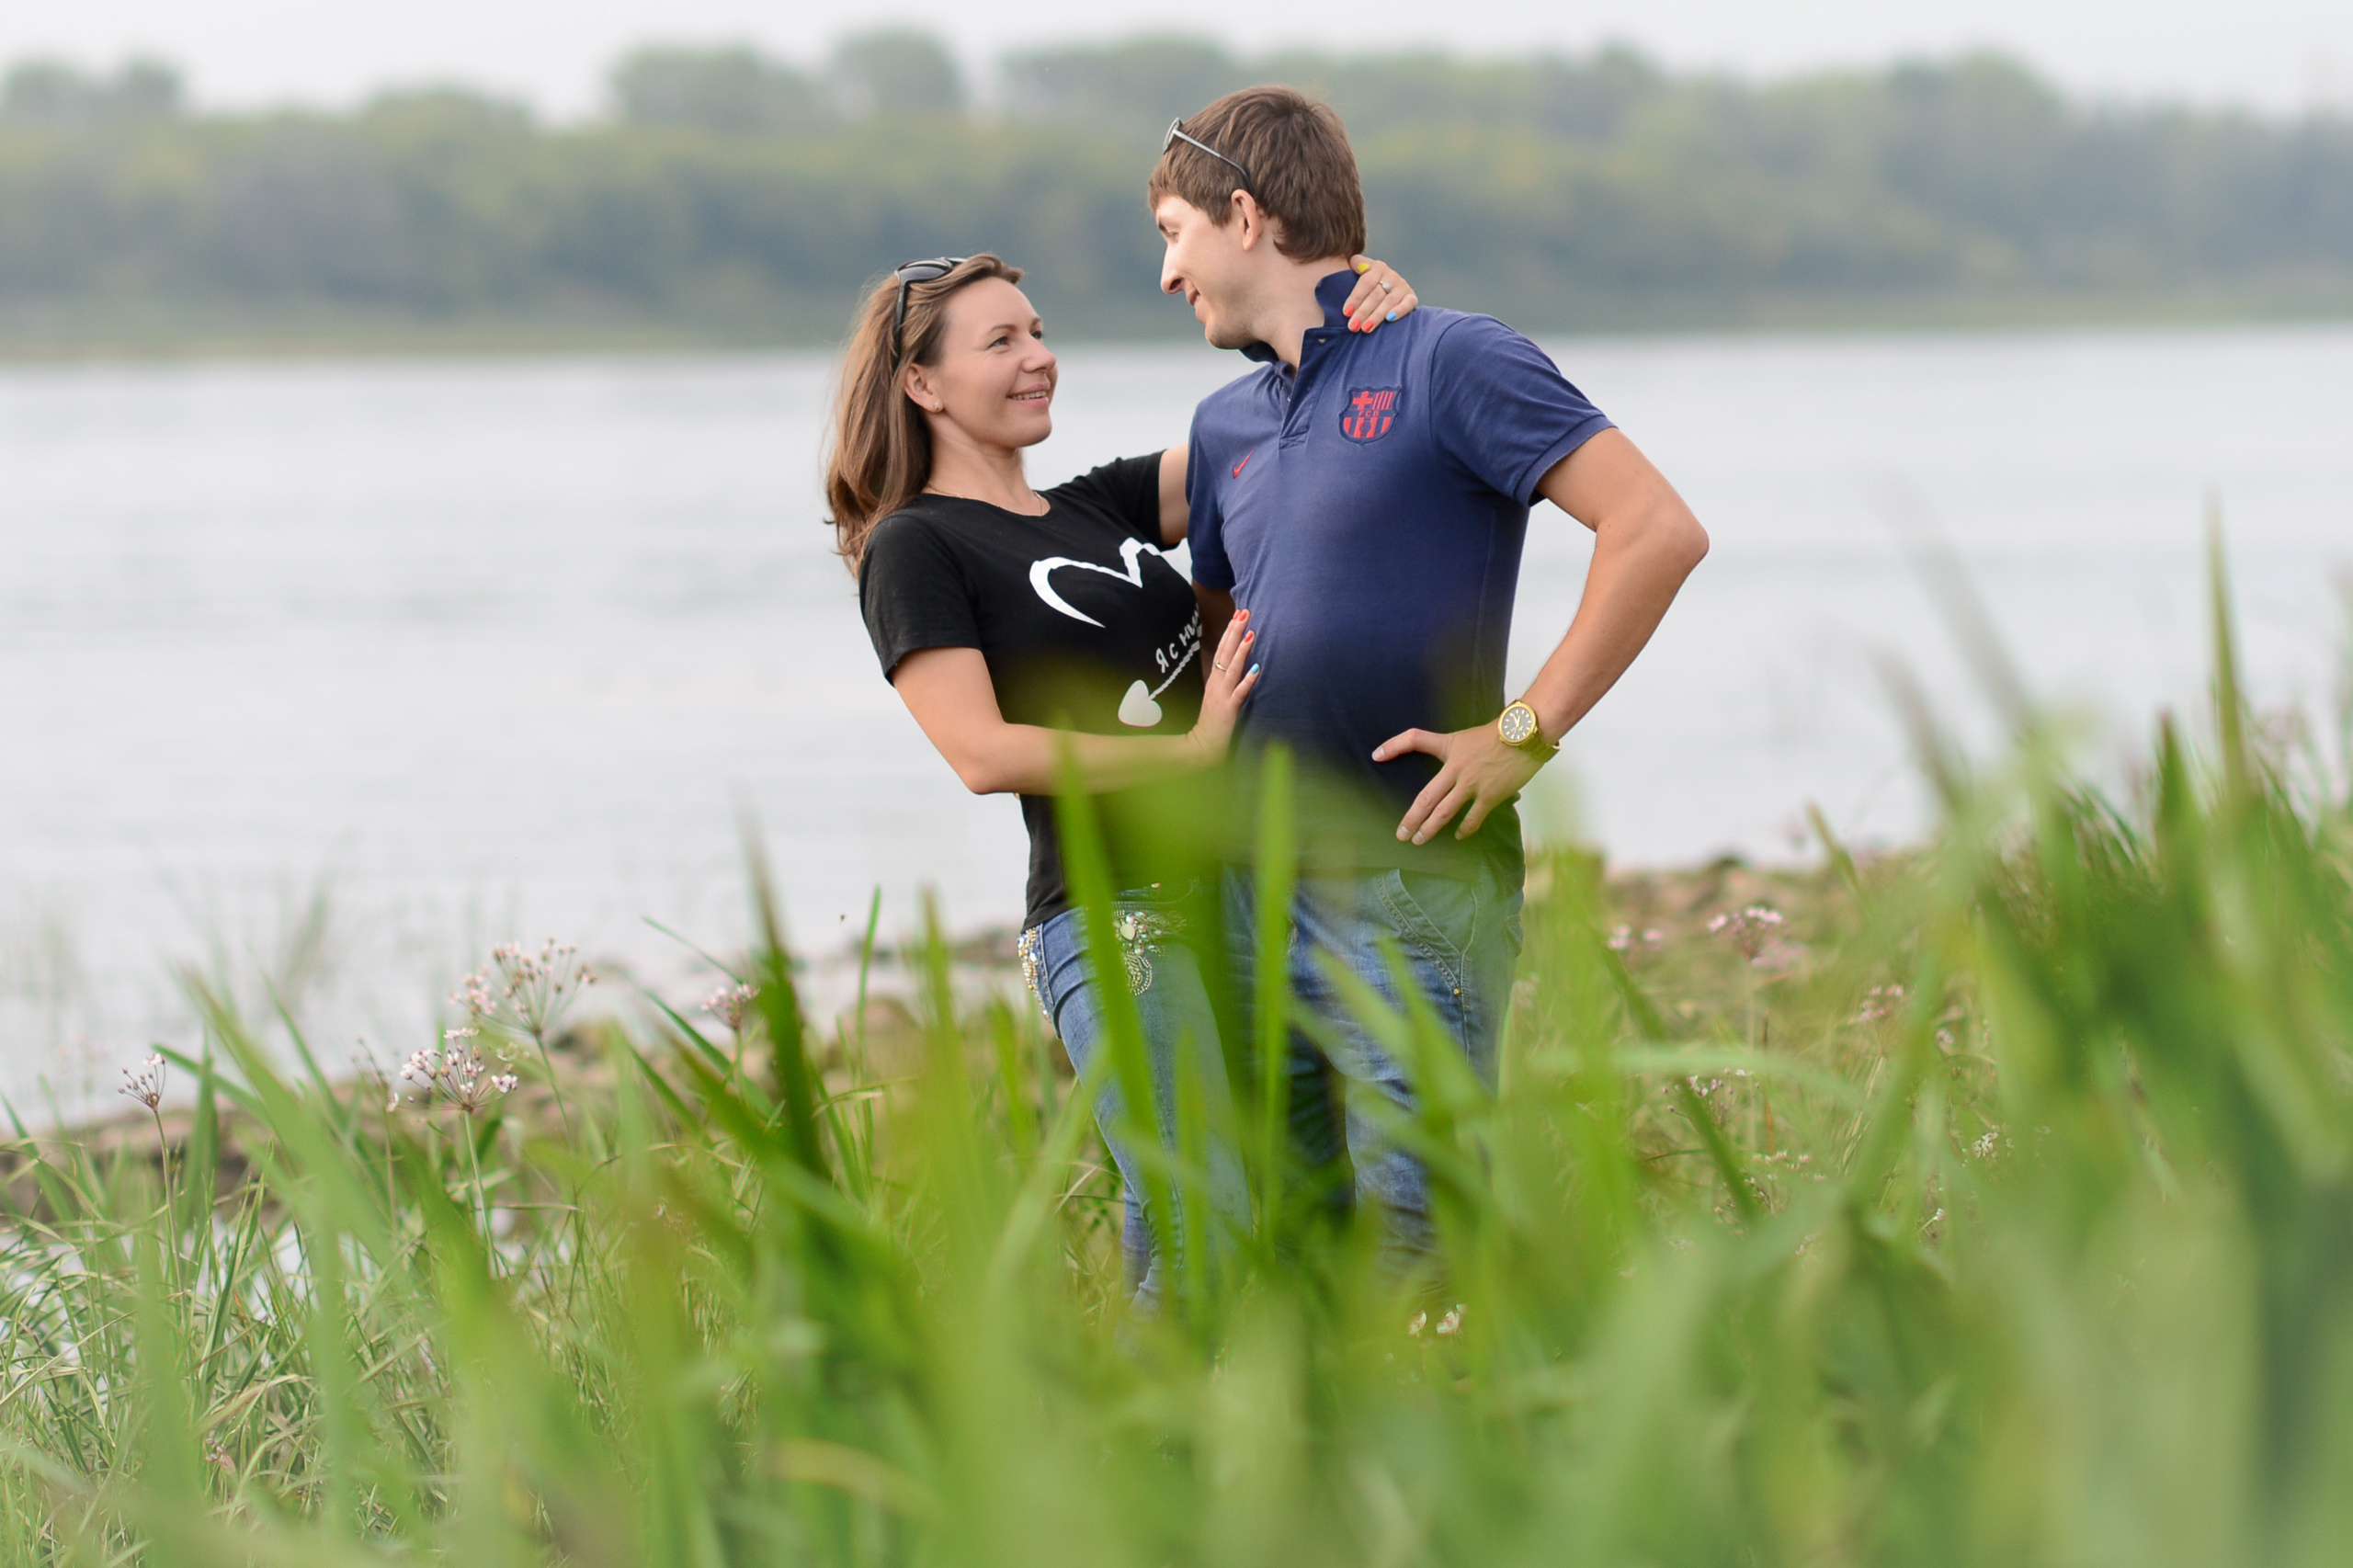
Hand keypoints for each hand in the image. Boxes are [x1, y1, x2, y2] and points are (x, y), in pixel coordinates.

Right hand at [1187, 608, 1259, 760]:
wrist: (1202, 745)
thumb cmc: (1213, 721)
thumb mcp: (1217, 695)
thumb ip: (1226, 679)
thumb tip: (1239, 663)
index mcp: (1215, 679)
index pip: (1222, 649)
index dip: (1230, 631)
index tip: (1238, 613)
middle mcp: (1217, 683)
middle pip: (1226, 652)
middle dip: (1235, 631)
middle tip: (1244, 612)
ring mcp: (1222, 695)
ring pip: (1232, 668)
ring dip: (1241, 650)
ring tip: (1251, 632)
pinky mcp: (1228, 709)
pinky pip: (1239, 693)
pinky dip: (1247, 681)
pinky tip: (1256, 669)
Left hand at [1341, 256, 1418, 332]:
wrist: (1385, 289)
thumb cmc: (1364, 287)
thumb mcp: (1356, 274)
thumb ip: (1354, 268)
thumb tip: (1354, 264)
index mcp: (1376, 267)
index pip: (1366, 282)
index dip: (1356, 297)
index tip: (1346, 312)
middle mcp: (1390, 275)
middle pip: (1376, 294)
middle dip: (1363, 311)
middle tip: (1352, 326)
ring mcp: (1402, 286)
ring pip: (1389, 301)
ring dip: (1376, 316)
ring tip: (1365, 328)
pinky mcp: (1411, 297)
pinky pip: (1408, 304)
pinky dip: (1399, 311)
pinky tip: (1389, 320)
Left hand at [1373, 720, 1545, 843]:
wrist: (1525, 735)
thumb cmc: (1498, 734)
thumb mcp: (1466, 737)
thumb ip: (1452, 751)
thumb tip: (1445, 769)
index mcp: (1449, 750)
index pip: (1415, 739)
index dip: (1393, 745)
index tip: (1376, 755)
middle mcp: (1456, 769)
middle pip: (1426, 797)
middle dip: (1411, 818)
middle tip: (1401, 834)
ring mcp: (1473, 784)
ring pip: (1444, 812)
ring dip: (1429, 829)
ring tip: (1418, 840)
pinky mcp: (1490, 795)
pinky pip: (1473, 818)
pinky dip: (1464, 830)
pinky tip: (1458, 836)